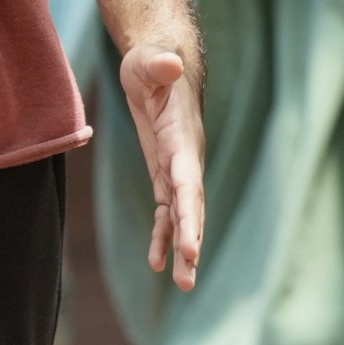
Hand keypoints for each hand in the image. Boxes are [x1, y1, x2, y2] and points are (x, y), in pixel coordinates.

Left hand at [117, 37, 205, 290]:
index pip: (188, 184)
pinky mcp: (164, 171)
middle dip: (191, 243)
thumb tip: (169, 65)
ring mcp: (177, 167)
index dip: (189, 217)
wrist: (161, 62)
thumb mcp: (151, 60)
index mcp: (183, 139)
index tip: (190, 248)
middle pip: (192, 208)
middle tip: (188, 280)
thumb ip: (160, 65)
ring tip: (183, 284)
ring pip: (182, 215)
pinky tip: (157, 263)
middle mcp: (186, 159)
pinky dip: (163, 235)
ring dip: (182, 248)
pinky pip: (166, 210)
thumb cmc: (154, 60)